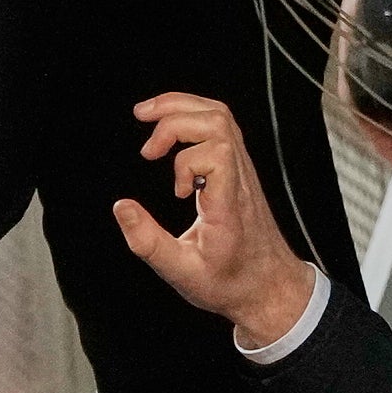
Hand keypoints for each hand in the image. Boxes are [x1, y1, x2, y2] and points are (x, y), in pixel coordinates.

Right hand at [110, 91, 319, 341]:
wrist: (269, 286)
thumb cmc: (230, 282)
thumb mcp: (182, 273)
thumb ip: (148, 242)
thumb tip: (122, 208)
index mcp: (228, 203)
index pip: (217, 152)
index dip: (187, 162)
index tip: (177, 192)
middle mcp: (240, 178)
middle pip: (217, 120)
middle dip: (173, 118)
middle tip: (147, 147)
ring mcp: (243, 170)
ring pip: (220, 116)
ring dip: (180, 107)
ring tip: (147, 115)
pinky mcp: (239, 169)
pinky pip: (220, 127)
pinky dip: (190, 117)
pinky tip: (169, 130)